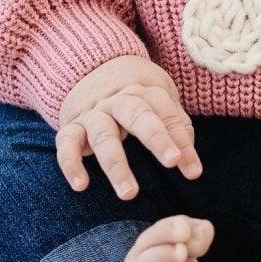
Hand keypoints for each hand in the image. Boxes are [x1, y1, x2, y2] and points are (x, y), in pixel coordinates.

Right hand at [56, 56, 202, 201]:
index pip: (166, 113)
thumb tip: (188, 159)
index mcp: (143, 91)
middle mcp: (117, 101)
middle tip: (172, 162)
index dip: (181, 141)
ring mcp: (92, 113)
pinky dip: (71, 163)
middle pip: (137, 114)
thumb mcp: (158, 97)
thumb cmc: (134, 93)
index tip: (193, 170)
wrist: (90, 67)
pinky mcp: (70, 126)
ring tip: (129, 194)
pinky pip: (67, 143)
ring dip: (116, 164)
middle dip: (156, 138)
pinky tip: (81, 185)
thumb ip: (175, 123)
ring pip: (103, 135)